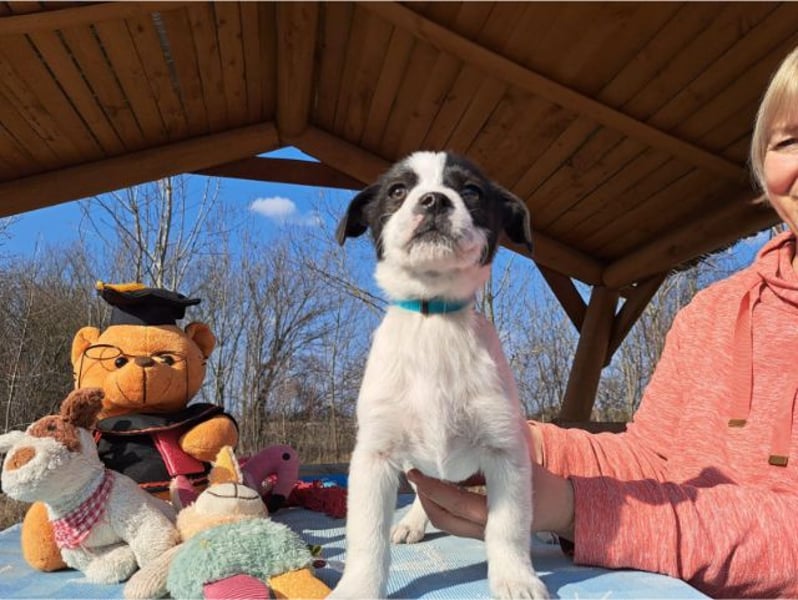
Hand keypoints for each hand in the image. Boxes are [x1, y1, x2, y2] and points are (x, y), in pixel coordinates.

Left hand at [407, 462, 575, 541]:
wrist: (557, 507)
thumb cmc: (538, 480)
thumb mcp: (520, 463)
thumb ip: (493, 455)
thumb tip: (458, 440)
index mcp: (497, 512)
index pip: (456, 502)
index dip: (432, 488)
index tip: (417, 469)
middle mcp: (485, 527)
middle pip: (443, 518)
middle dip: (424, 497)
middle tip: (413, 474)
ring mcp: (481, 532)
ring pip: (445, 523)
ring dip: (428, 503)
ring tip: (419, 479)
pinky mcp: (478, 531)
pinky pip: (451, 522)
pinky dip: (437, 506)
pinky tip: (432, 485)